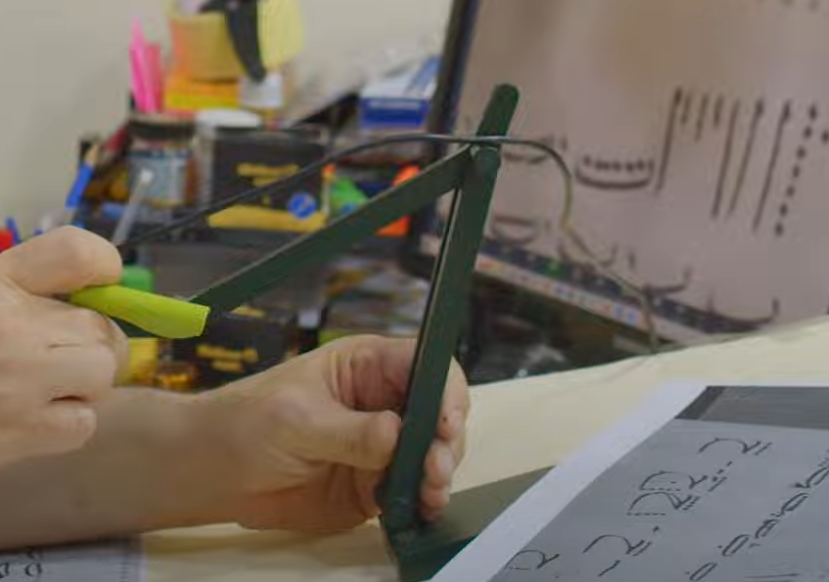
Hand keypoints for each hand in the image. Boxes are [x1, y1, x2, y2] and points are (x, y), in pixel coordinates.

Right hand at [0, 227, 128, 465]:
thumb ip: (28, 281)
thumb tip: (104, 280)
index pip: (77, 254)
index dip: (102, 267)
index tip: (99, 282)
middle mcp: (7, 329)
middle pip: (102, 329)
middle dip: (91, 341)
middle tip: (55, 351)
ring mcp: (14, 388)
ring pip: (101, 377)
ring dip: (83, 384)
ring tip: (38, 385)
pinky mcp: (14, 438)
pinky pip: (81, 425)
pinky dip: (66, 423)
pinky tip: (27, 416)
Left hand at [210, 335, 469, 531]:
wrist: (213, 473)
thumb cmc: (245, 423)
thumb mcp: (296, 419)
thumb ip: (350, 431)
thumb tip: (396, 436)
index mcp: (367, 366)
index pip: (424, 365)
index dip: (444, 389)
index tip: (444, 422)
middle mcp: (383, 402)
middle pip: (439, 412)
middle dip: (446, 439)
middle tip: (434, 468)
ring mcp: (382, 445)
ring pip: (433, 453)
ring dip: (440, 473)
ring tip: (429, 492)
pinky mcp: (375, 484)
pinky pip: (412, 490)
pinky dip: (424, 500)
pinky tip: (423, 509)